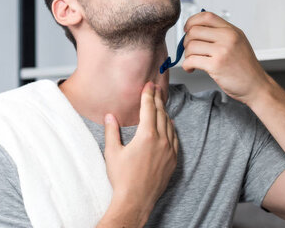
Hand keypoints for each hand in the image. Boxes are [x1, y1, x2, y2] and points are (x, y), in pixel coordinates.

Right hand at [101, 83, 178, 226]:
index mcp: (146, 135)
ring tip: (160, 105)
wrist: (135, 200)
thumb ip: (112, 131)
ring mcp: (170, 150)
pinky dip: (171, 128)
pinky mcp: (174, 159)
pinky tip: (168, 125)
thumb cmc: (122, 178)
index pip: (149, 108)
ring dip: (164, 113)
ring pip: (170, 125)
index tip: (149, 85)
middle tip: (156, 89)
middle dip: (157, 99)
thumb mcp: (112, 152)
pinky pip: (175, 138)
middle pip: (161, 113)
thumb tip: (110, 116)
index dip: (148, 95)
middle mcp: (161, 140)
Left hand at [182, 11, 271, 104]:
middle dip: (186, 41)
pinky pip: (191, 60)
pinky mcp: (216, 65)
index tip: (187, 29)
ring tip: (193, 61)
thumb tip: (197, 30)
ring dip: (187, 55)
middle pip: (194, 30)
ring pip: (191, 46)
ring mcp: (222, 51)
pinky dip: (187, 65)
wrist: (256, 85)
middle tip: (190, 50)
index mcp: (232, 31)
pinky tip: (191, 68)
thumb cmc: (246, 67)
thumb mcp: (238, 43)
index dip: (192, 21)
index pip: (207, 16)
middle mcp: (228, 38)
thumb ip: (221, 34)